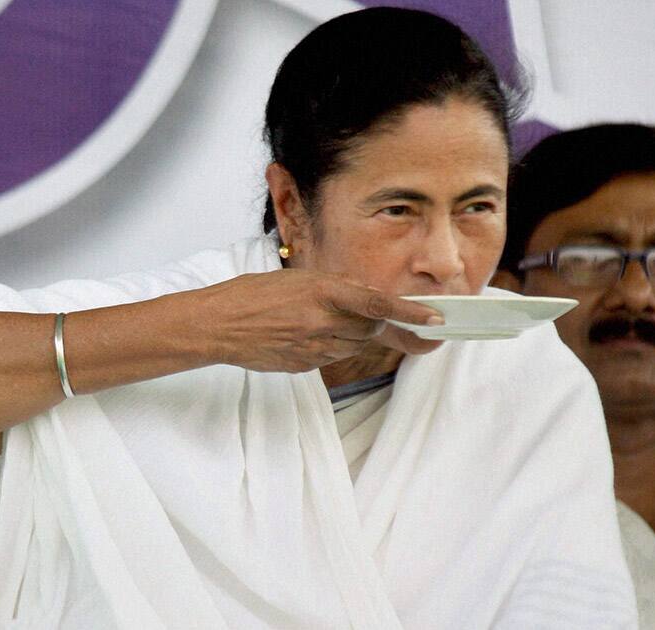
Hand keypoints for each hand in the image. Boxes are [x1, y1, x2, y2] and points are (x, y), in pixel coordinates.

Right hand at [193, 269, 443, 372]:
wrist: (218, 325)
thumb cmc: (253, 295)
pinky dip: (329, 347)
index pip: (378, 304)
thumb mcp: (297, 279)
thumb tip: (364, 295)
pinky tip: (303, 336)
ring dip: (350, 335)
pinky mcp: (304, 365)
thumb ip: (334, 288)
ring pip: (354, 346)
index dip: (410, 313)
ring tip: (318, 322)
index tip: (435, 319)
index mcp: (322, 292)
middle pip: (370, 329)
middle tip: (349, 312)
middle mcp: (322, 321)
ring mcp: (313, 348)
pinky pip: (332, 358)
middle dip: (370, 322)